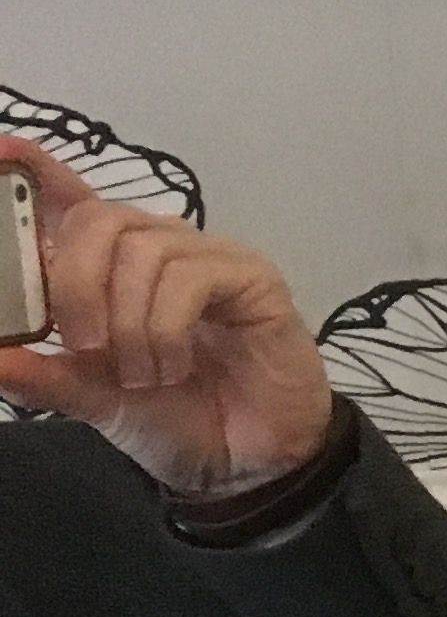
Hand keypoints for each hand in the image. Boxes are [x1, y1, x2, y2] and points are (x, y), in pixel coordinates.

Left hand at [0, 135, 335, 494]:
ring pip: (142, 249)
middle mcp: (162, 251)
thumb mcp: (92, 398)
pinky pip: (189, 278)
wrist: (247, 464)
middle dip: (76, 283)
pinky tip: (173, 367)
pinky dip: (166, 328)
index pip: (75, 202)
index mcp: (117, 269)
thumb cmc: (176, 420)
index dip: (38, 172)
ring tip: (142, 374)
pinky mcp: (253, 280)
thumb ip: (43, 375)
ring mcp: (210, 261)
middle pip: (99, 220)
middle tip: (86, 345)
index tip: (1, 152)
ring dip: (129, 323)